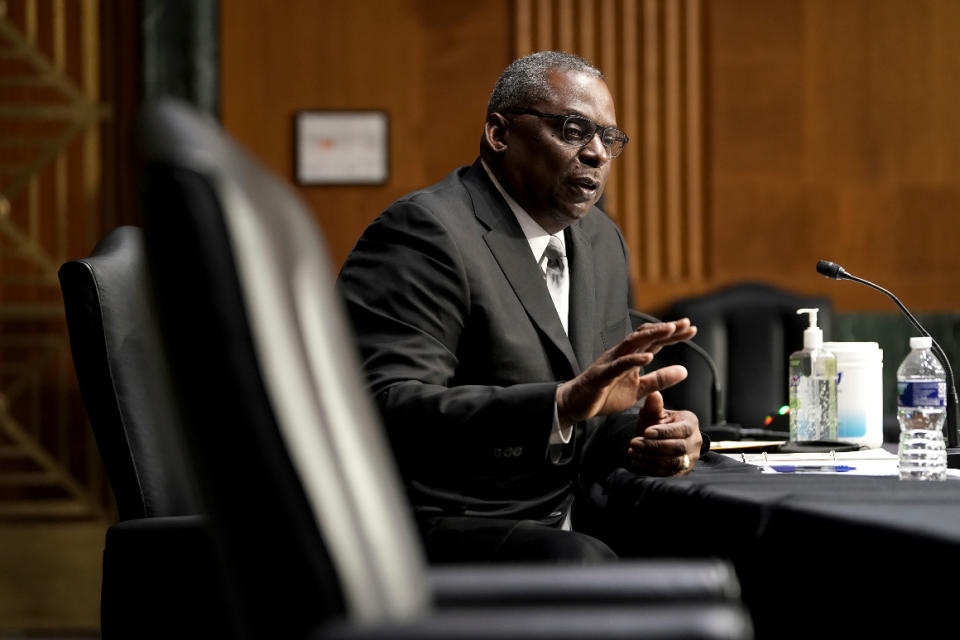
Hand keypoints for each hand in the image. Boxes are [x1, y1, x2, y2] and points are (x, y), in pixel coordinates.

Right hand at [556, 319, 696, 426]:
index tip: (691, 329)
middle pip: (646, 336)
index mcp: (631, 357)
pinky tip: (649, 357)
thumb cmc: (605, 395)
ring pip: (633, 343)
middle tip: (686, 323)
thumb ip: (659, 380)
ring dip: (652, 335)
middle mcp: (621, 354)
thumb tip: (684, 371)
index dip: (673, 335)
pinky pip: (619, 365)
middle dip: (666, 329)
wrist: (576, 404)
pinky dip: (634, 359)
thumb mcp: (639, 389)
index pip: (655, 341)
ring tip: (670, 330)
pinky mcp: (602, 374)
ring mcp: (611, 362)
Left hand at [627, 391, 701, 475]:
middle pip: (677, 448)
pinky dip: (651, 468)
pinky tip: (637, 461)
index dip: (663, 432)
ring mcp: (690, 458)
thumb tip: (654, 394)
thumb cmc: (657, 423)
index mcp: (691, 423)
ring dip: (650, 458)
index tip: (646, 431)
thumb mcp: (654, 413)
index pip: (681, 430)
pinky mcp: (683, 471)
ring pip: (673, 462)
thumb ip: (654, 405)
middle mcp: (695, 441)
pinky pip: (668, 473)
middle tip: (634, 443)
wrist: (658, 439)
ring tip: (633, 452)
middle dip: (654, 446)